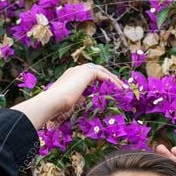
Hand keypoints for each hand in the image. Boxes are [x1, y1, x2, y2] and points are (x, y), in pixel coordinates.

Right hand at [11, 63, 126, 129]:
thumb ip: (78, 100)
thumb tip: (83, 105)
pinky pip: (105, 76)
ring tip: (122, 88)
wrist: (53, 101)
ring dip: (113, 79)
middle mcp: (76, 69)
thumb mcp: (70, 103)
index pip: (89, 75)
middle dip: (108, 77)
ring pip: (102, 71)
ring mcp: (81, 69)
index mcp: (71, 76)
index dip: (99, 81)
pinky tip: (119, 89)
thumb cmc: (57, 106)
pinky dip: (113, 82)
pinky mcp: (87, 72)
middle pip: (98, 70)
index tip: (108, 88)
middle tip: (118, 86)